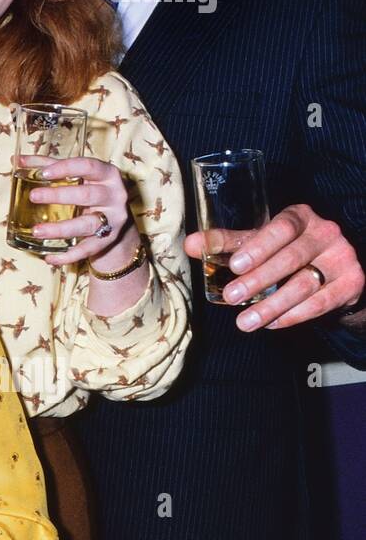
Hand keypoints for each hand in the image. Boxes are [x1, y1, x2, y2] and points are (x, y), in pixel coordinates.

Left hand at [23, 155, 135, 269]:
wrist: (114, 218)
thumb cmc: (90, 188)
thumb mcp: (75, 174)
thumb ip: (48, 165)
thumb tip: (17, 160)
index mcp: (106, 174)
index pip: (88, 166)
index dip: (66, 168)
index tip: (44, 173)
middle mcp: (114, 195)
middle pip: (88, 195)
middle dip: (60, 196)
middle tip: (33, 196)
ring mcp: (113, 219)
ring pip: (87, 224)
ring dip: (61, 229)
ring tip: (36, 231)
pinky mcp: (108, 240)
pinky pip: (88, 249)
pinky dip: (69, 256)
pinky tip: (50, 258)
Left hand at [185, 204, 364, 330]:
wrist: (333, 266)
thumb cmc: (287, 248)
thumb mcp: (260, 240)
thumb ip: (227, 242)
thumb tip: (190, 245)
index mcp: (301, 216)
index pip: (281, 228)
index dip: (258, 247)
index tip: (234, 266)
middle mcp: (326, 233)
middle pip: (291, 259)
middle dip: (259, 281)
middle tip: (231, 297)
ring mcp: (343, 258)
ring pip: (305, 285)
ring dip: (272, 306)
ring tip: (245, 321)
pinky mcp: (352, 283)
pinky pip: (321, 303)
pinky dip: (293, 316)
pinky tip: (272, 323)